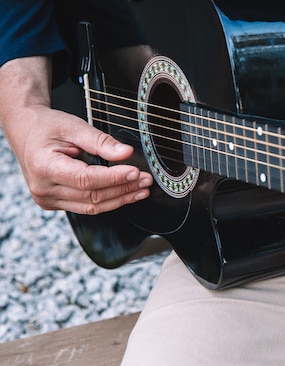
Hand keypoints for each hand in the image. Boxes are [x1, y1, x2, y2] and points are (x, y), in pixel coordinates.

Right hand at [0, 56, 152, 214]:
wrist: (26, 132)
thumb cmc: (47, 127)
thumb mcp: (74, 126)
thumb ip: (101, 141)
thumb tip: (126, 153)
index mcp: (43, 166)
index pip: (86, 179)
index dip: (114, 178)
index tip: (135, 171)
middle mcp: (43, 188)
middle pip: (92, 195)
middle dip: (123, 188)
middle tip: (145, 179)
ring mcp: (47, 199)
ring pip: (92, 206)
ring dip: (120, 198)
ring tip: (141, 189)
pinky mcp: (54, 203)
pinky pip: (86, 207)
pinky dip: (109, 201)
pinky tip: (126, 194)